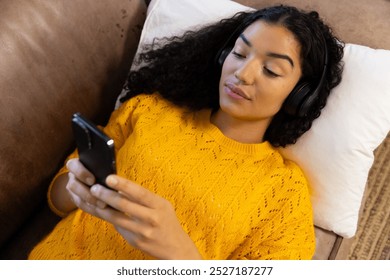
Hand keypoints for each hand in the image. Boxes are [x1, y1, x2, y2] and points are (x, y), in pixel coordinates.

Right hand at [65, 158, 106, 208]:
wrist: (103, 180)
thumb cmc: (104, 170)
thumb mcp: (102, 167)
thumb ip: (103, 168)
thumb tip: (110, 174)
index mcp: (77, 165)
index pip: (72, 165)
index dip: (81, 173)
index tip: (92, 180)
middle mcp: (73, 178)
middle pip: (73, 185)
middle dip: (86, 192)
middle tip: (100, 196)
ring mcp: (74, 191)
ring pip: (77, 198)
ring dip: (91, 202)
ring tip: (104, 205)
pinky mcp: (78, 201)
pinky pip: (83, 206)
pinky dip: (92, 209)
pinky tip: (102, 209)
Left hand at [82, 175, 201, 259]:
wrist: (175, 247)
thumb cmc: (167, 221)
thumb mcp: (161, 205)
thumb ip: (144, 198)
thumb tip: (121, 188)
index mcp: (159, 205)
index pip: (139, 192)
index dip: (123, 184)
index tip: (109, 178)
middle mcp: (152, 218)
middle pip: (124, 205)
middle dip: (106, 195)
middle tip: (94, 188)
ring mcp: (143, 231)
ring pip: (117, 218)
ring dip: (103, 208)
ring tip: (93, 199)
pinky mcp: (135, 241)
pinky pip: (119, 227)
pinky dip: (109, 218)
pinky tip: (102, 211)